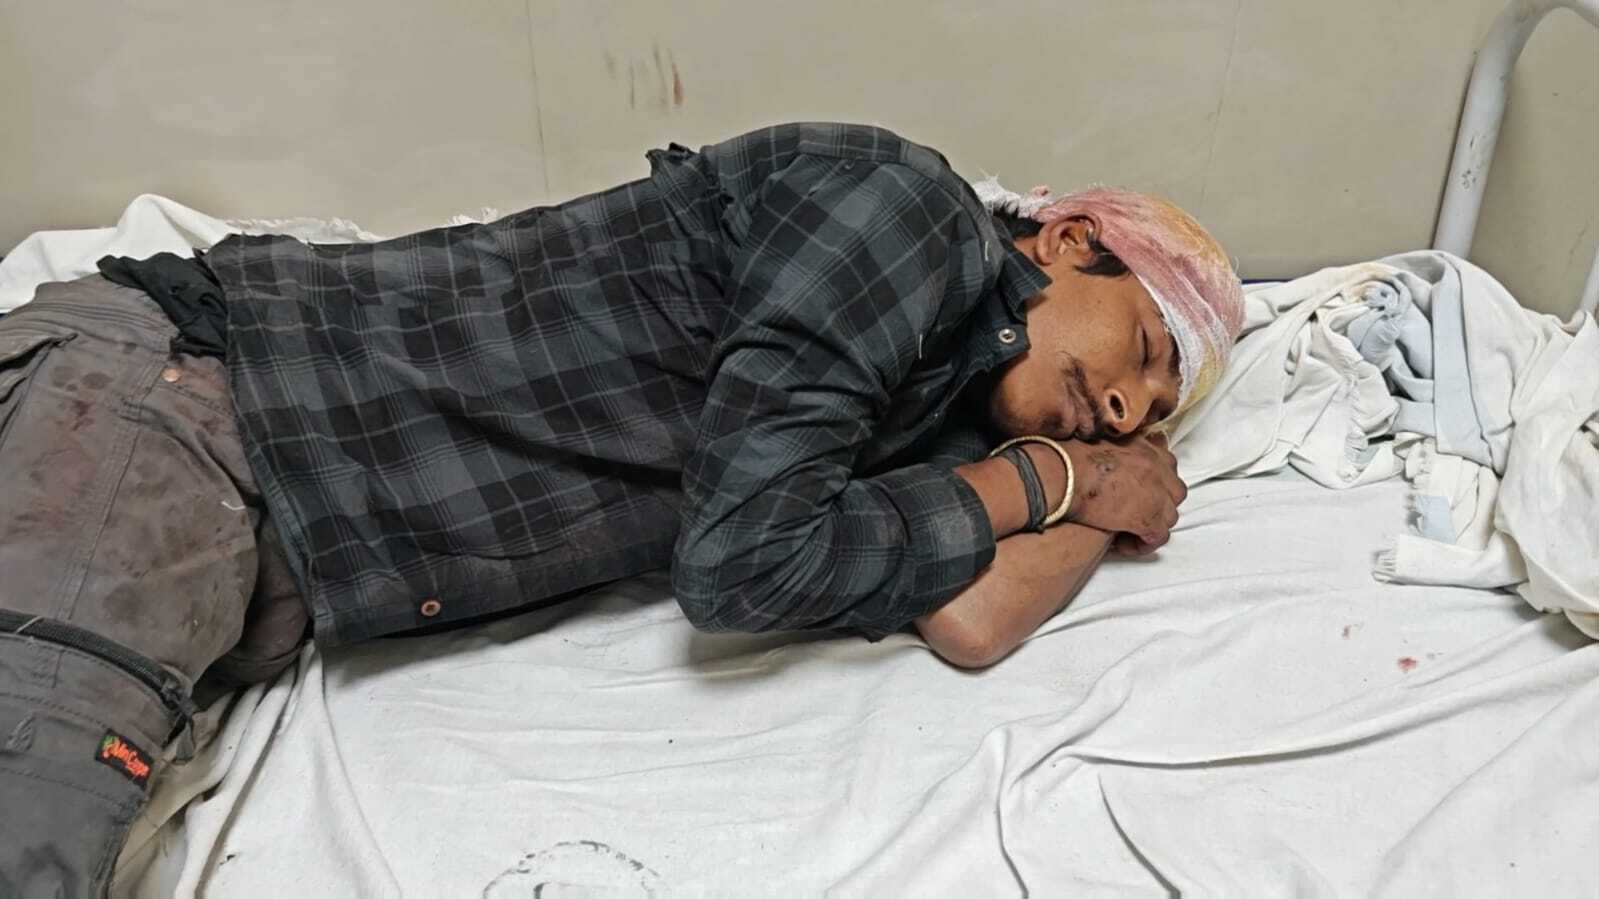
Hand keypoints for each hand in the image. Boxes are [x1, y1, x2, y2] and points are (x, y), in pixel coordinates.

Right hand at [1062, 433, 1186, 552]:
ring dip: (1152, 526)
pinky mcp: (1148, 517)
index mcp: (1145, 447)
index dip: (1155, 483)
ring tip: (1128, 532)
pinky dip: (1143, 544)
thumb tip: (1101, 459)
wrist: (1062, 473)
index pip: (1167, 465)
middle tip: (1135, 514)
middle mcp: (1157, 467)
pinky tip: (1122, 545)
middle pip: (1174, 492)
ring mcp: (1156, 492)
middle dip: (1160, 505)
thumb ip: (1111, 450)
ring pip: (1169, 517)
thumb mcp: (1095, 441)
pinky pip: (1157, 537)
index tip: (1140, 493)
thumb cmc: (1066, 457)